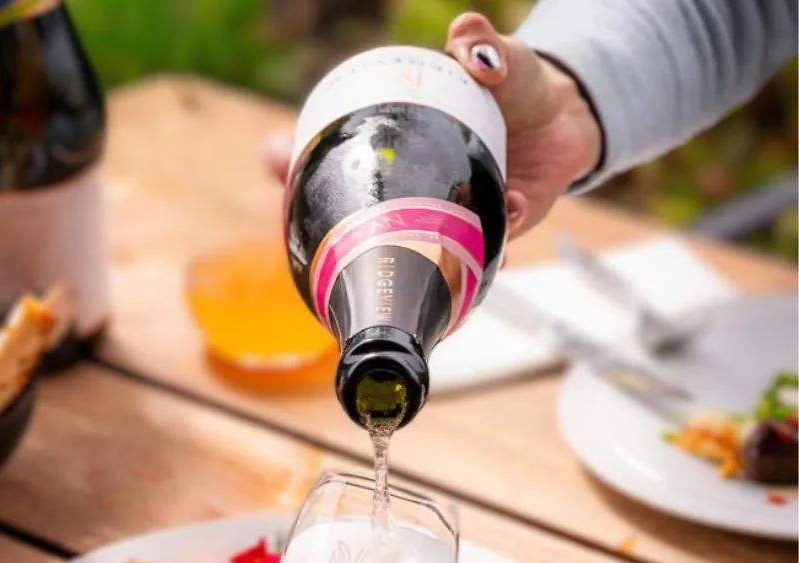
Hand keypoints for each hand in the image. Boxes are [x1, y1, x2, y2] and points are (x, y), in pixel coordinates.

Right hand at [263, 13, 602, 240]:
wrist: (568, 122)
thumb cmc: (518, 88)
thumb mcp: (499, 62)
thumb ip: (482, 48)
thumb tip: (465, 34)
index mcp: (403, 146)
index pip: (337, 160)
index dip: (298, 164)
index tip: (274, 157)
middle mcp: (416, 189)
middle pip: (360, 214)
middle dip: (336, 221)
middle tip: (327, 217)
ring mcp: (449, 216)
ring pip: (415, 243)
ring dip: (419, 241)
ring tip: (438, 225)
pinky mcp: (489, 234)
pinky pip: (485, 246)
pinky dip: (498, 232)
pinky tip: (515, 205)